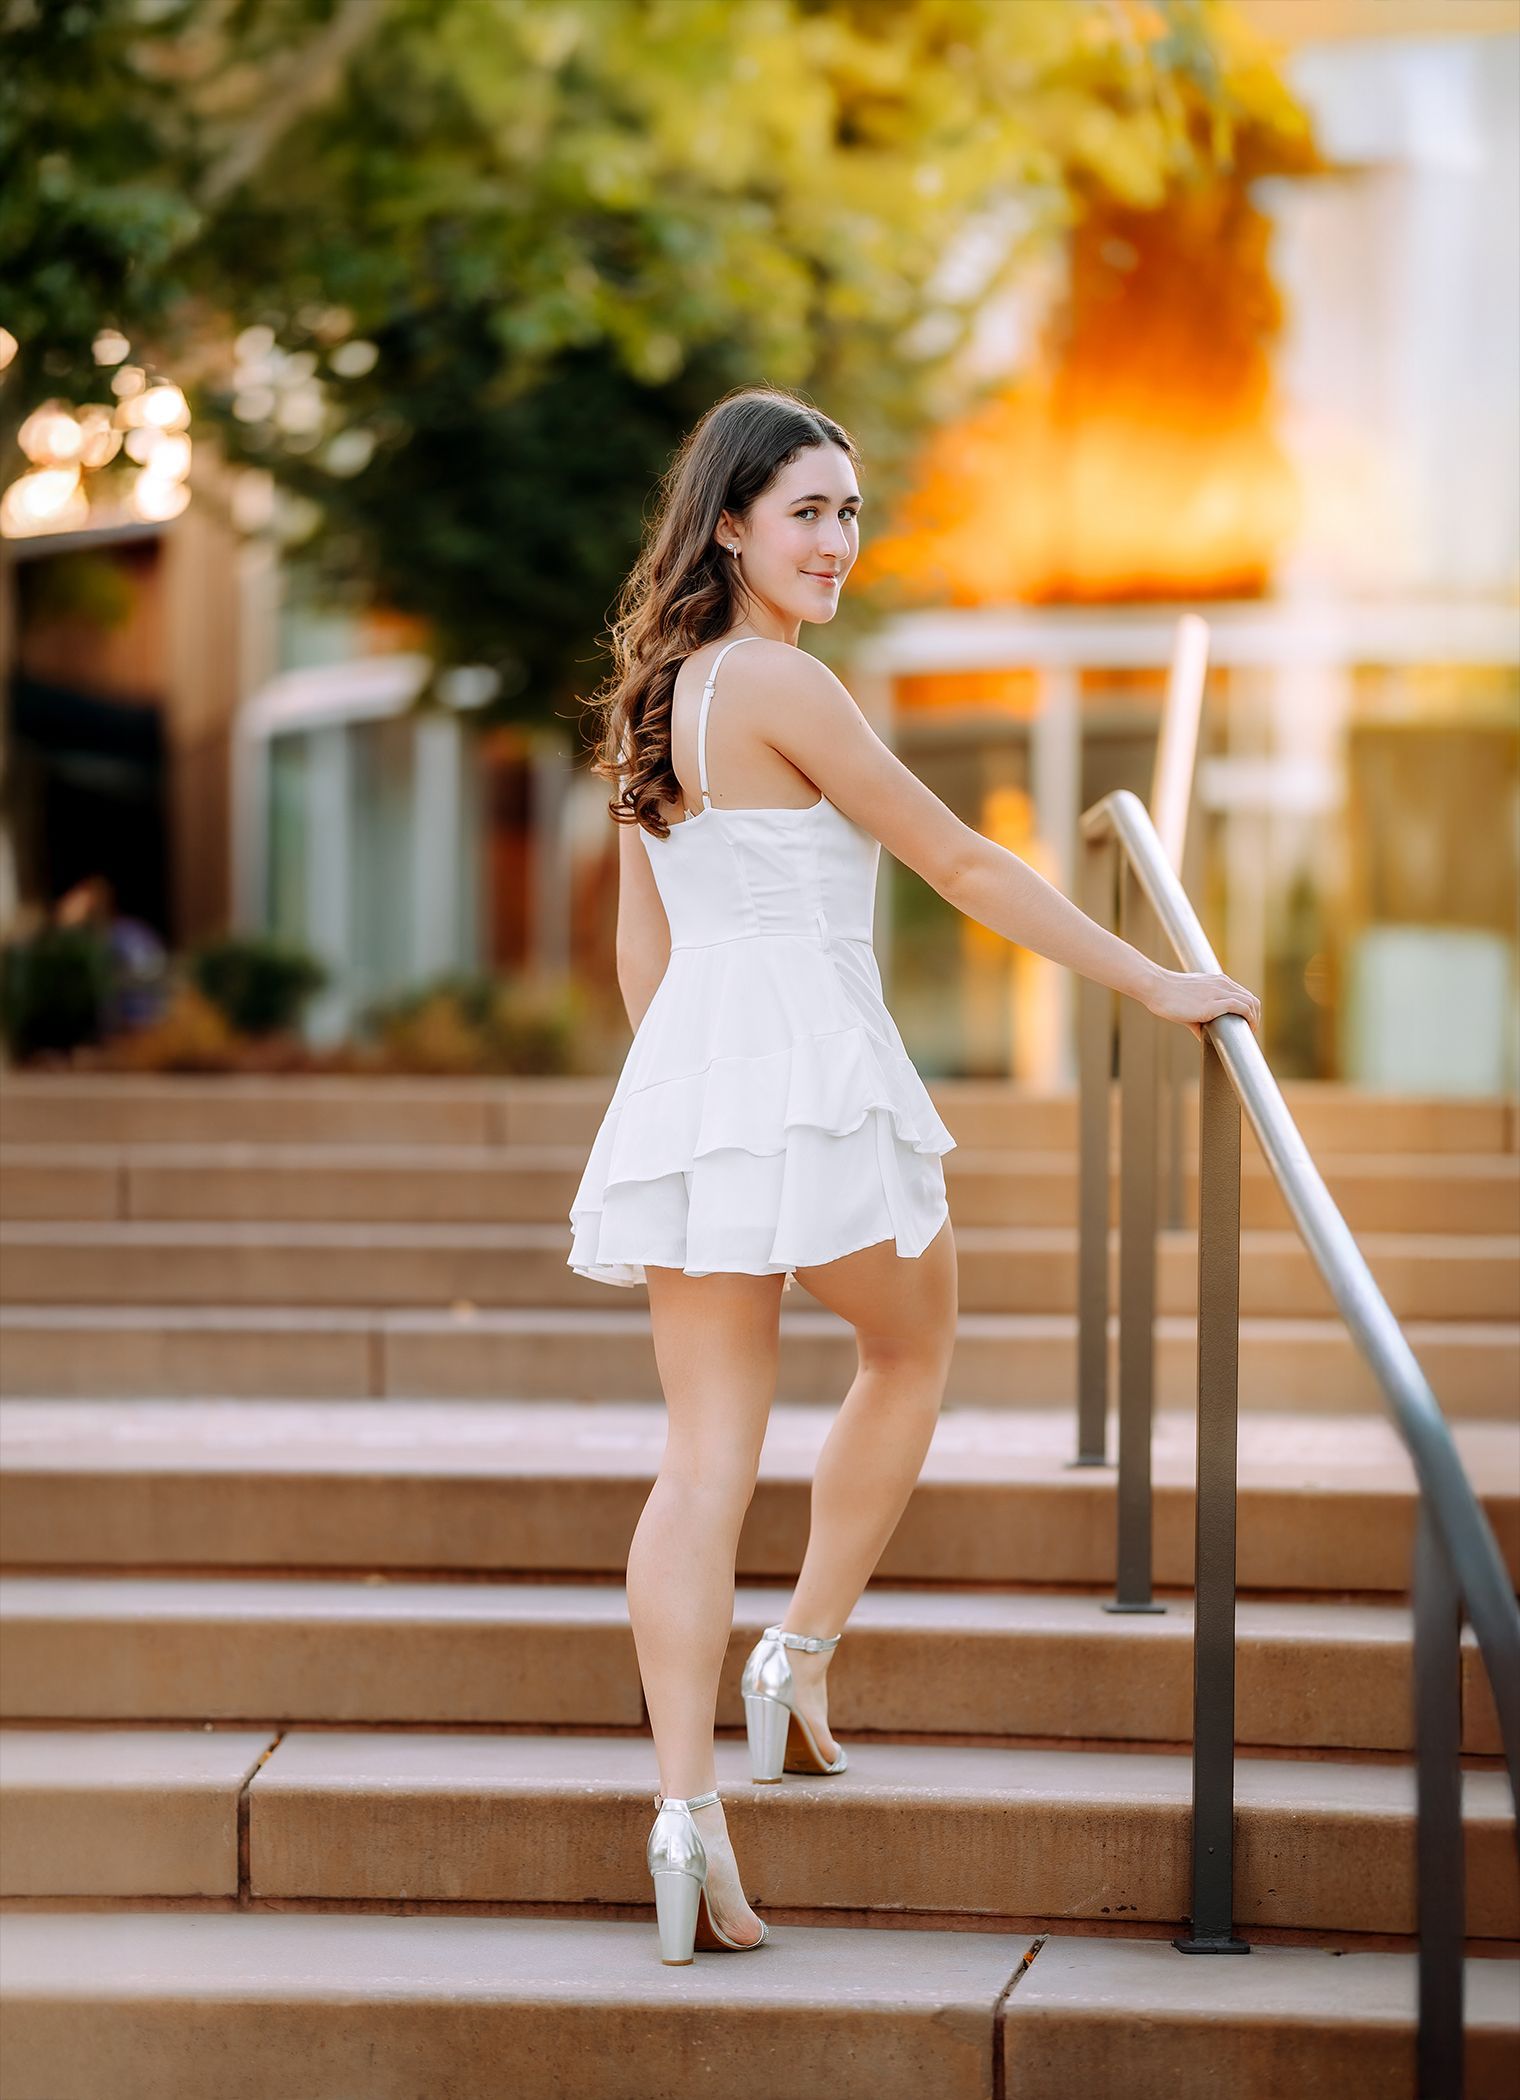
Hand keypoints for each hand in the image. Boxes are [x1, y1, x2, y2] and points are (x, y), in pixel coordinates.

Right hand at [1143, 964, 1261, 1043]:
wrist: (1156, 987)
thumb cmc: (1167, 995)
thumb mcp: (1190, 1001)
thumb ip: (1200, 1016)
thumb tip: (1203, 1034)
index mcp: (1218, 981)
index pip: (1243, 994)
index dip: (1248, 1010)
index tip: (1245, 1022)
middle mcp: (1222, 984)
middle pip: (1251, 999)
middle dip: (1254, 1016)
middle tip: (1250, 1030)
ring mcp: (1219, 992)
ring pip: (1250, 1003)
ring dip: (1254, 1019)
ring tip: (1250, 1031)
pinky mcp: (1214, 1003)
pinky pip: (1241, 1007)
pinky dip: (1248, 1018)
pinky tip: (1246, 1028)